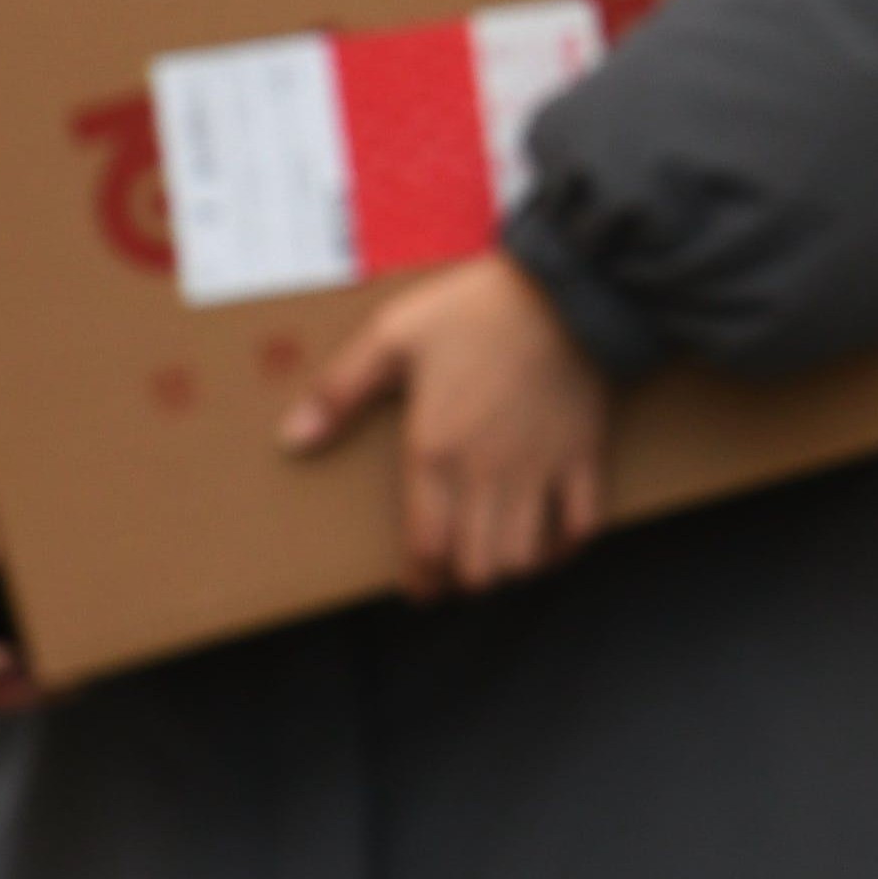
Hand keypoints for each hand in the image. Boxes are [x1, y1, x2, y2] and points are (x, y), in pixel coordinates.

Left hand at [282, 254, 609, 597]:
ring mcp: (540, 470)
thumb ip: (340, 392)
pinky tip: (549, 542)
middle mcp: (487, 474)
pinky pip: (582, 525)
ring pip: (525, 558)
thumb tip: (294, 440)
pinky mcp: (583, 457)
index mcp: (436, 450)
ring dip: (508, 567)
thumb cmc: (474, 311)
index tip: (417, 587)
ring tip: (494, 555)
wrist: (564, 291)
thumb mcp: (393, 336)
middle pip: (478, 567)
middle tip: (452, 569)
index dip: (421, 579)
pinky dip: (565, 546)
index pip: (426, 547)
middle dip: (461, 579)